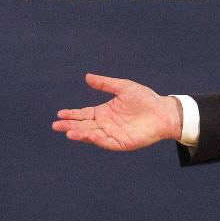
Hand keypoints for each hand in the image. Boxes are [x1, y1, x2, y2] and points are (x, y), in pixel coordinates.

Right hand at [52, 73, 181, 150]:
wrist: (163, 112)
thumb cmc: (145, 99)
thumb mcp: (123, 87)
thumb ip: (105, 83)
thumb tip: (87, 77)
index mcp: (104, 112)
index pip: (84, 114)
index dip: (72, 114)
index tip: (59, 114)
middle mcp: (106, 124)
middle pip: (84, 125)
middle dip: (70, 125)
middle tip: (56, 125)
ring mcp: (112, 134)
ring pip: (91, 135)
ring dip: (79, 134)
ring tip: (67, 132)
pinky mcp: (121, 143)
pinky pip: (105, 142)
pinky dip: (94, 139)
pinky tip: (86, 135)